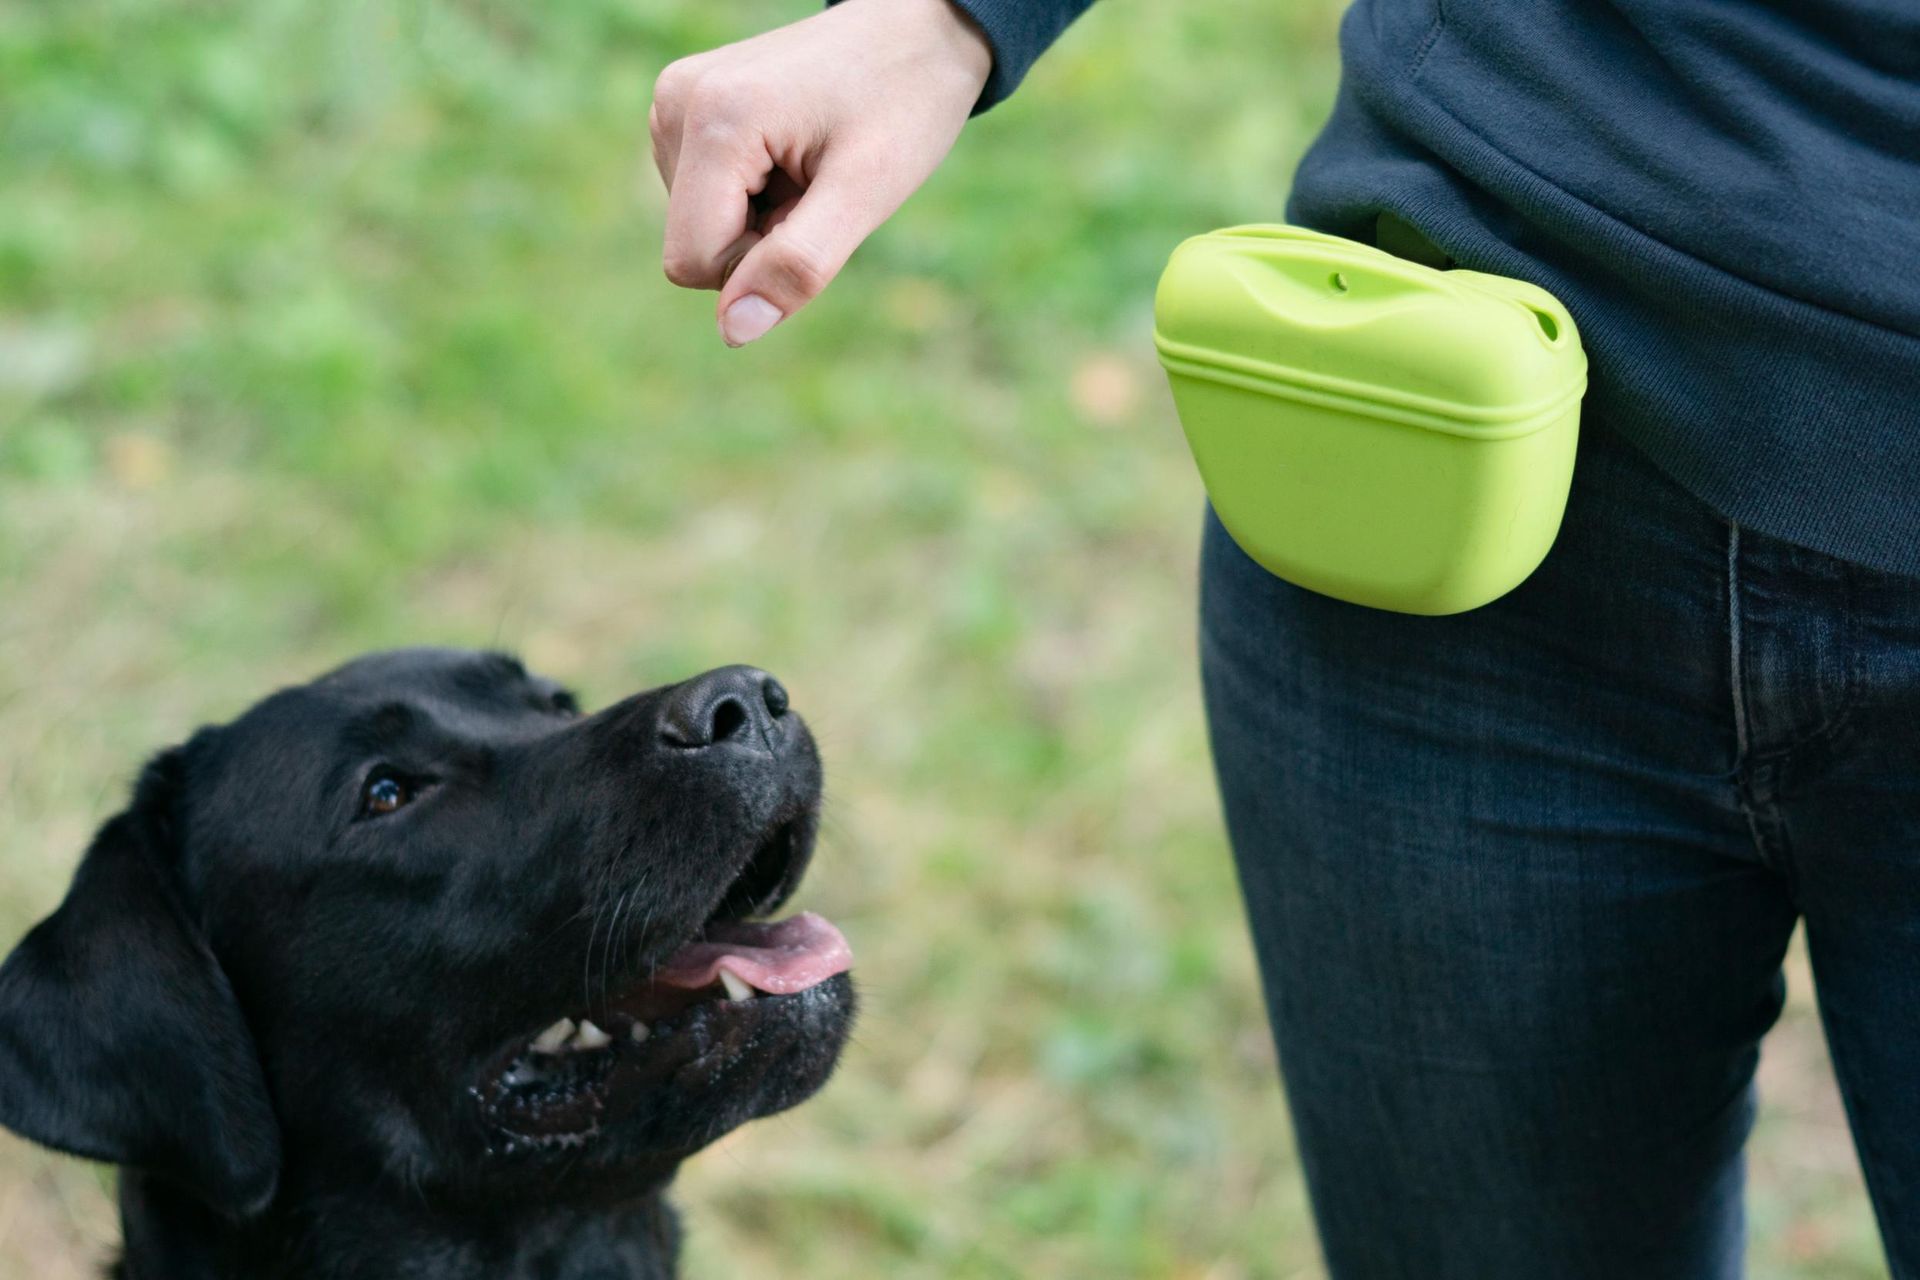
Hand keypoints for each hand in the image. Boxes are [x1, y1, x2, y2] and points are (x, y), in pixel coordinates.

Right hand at [650, 0, 992, 345]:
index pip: (694, 263)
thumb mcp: (865, 192)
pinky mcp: (683, 108)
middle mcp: (676, 104)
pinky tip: (793, 154)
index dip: (761, 266)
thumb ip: (799, 264)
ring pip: (698, 227)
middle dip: (761, 240)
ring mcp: (673, 102)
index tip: (816, 211)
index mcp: (714, 120)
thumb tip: (733, 331)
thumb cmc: (903, 104)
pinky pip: (702, 198)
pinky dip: (753, 194)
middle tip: (821, 186)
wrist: (915, 31)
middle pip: (694, 247)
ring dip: (760, 218)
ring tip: (810, 164)